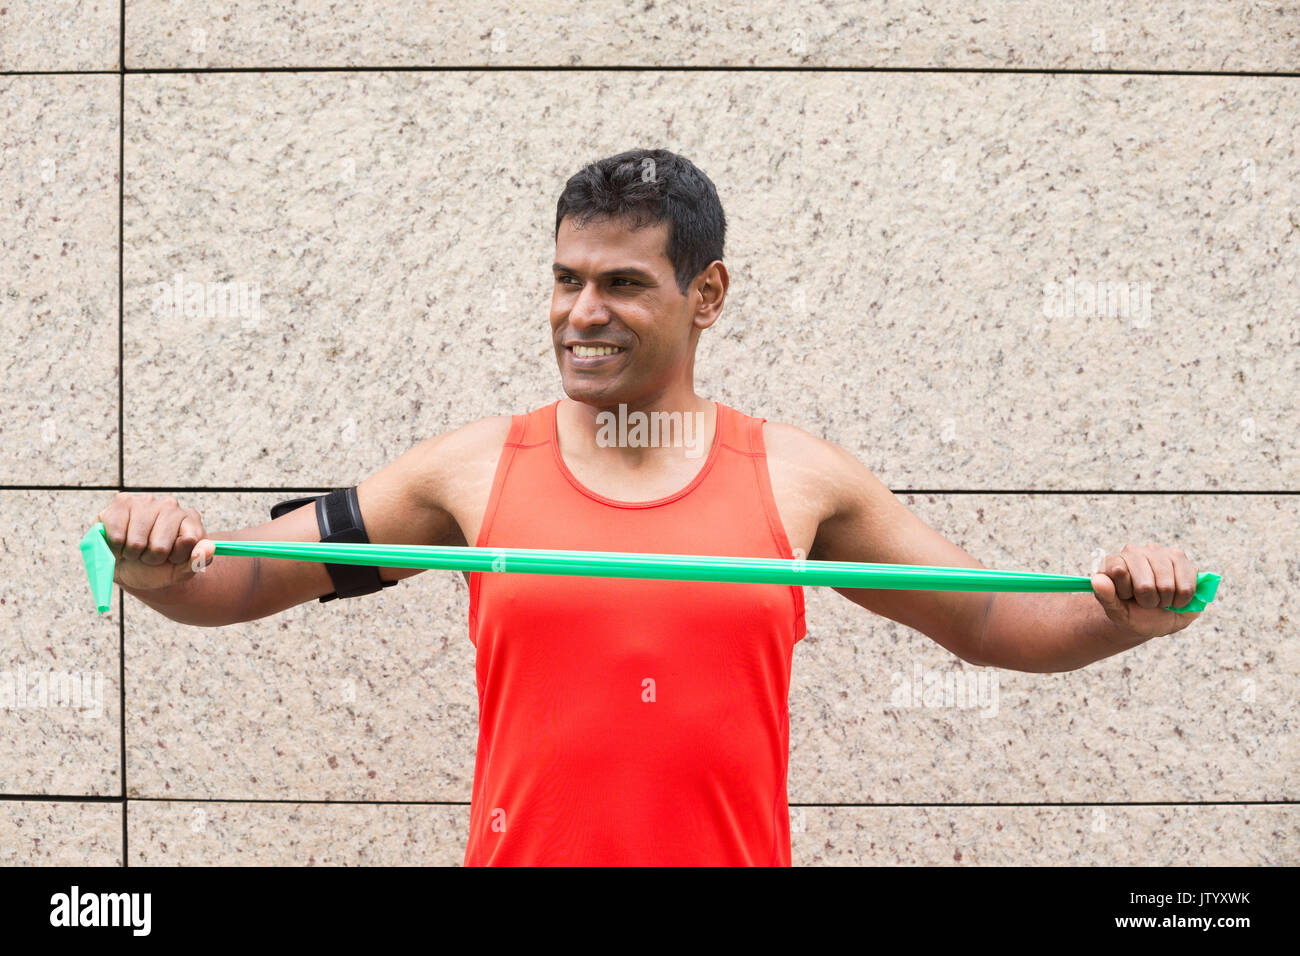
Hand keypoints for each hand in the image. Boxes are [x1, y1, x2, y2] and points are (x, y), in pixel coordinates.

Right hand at [96, 492, 214, 590]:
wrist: (131, 567)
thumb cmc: (160, 567)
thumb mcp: (183, 571)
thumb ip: (198, 561)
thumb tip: (209, 548)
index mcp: (191, 519)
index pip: (189, 541)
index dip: (178, 557)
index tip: (173, 558)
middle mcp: (170, 505)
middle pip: (160, 546)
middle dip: (153, 558)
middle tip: (150, 555)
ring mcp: (145, 502)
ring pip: (136, 542)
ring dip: (133, 553)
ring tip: (136, 549)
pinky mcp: (121, 503)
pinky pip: (116, 535)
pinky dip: (116, 547)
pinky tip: (120, 541)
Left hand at [1090, 542, 1202, 639]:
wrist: (1155, 618)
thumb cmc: (1132, 612)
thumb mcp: (1115, 611)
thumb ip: (1105, 597)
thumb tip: (1098, 580)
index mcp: (1114, 561)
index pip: (1119, 572)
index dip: (1125, 592)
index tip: (1125, 596)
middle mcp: (1135, 552)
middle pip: (1145, 585)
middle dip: (1147, 601)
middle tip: (1145, 601)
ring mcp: (1159, 552)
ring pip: (1166, 586)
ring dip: (1165, 601)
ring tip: (1160, 598)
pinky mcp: (1181, 559)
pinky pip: (1186, 586)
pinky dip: (1182, 599)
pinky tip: (1175, 596)